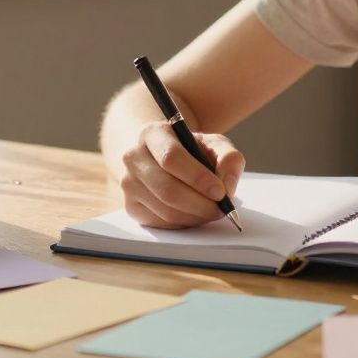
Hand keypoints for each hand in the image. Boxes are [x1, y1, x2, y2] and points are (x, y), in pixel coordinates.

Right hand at [115, 121, 245, 228]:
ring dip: (195, 216)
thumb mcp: (213, 144)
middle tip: (221, 209)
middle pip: (167, 189)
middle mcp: (133, 157)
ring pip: (165, 210)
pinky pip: (161, 223)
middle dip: (200, 204)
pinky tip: (196, 214)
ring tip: (212, 211)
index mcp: (153, 134)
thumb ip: (229, 158)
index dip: (198, 178)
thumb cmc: (191, 151)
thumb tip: (227, 185)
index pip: (171, 158)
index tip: (220, 192)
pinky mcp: (131, 206)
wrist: (161, 158)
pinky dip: (184, 223)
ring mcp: (128, 183)